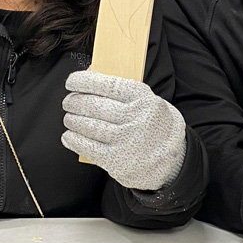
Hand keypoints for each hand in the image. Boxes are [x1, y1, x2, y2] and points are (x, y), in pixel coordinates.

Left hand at [61, 70, 186, 190]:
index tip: (71, 82)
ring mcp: (124, 140)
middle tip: (68, 102)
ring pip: (87, 125)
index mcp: (143, 98)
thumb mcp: (151, 103)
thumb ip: (126, 93)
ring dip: (72, 120)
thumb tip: (92, 79)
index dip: (83, 82)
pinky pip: (87, 147)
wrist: (173, 162)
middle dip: (74, 102)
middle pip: (92, 105)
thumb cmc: (156, 127)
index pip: (106, 84)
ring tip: (70, 118)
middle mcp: (134, 118)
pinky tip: (69, 136)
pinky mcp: (116, 161)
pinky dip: (73, 140)